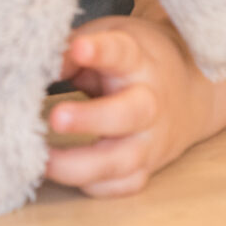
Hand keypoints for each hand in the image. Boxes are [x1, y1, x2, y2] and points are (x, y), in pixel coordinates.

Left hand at [45, 15, 205, 197]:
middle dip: (90, 119)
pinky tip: (65, 174)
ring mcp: (150, 141)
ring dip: (79, 165)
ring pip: (121, 161)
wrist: (188, 92)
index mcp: (137, 62)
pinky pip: (119, 185)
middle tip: (55, 117)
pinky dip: (92, 185)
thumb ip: (73, 51)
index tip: (78, 48)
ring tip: (43, 160)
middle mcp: (148, 103)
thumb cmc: (130, 63)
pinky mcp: (146, 169)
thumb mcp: (108, 40)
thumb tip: (38, 67)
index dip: (99, 50)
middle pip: (127, 114)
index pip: (121, 52)